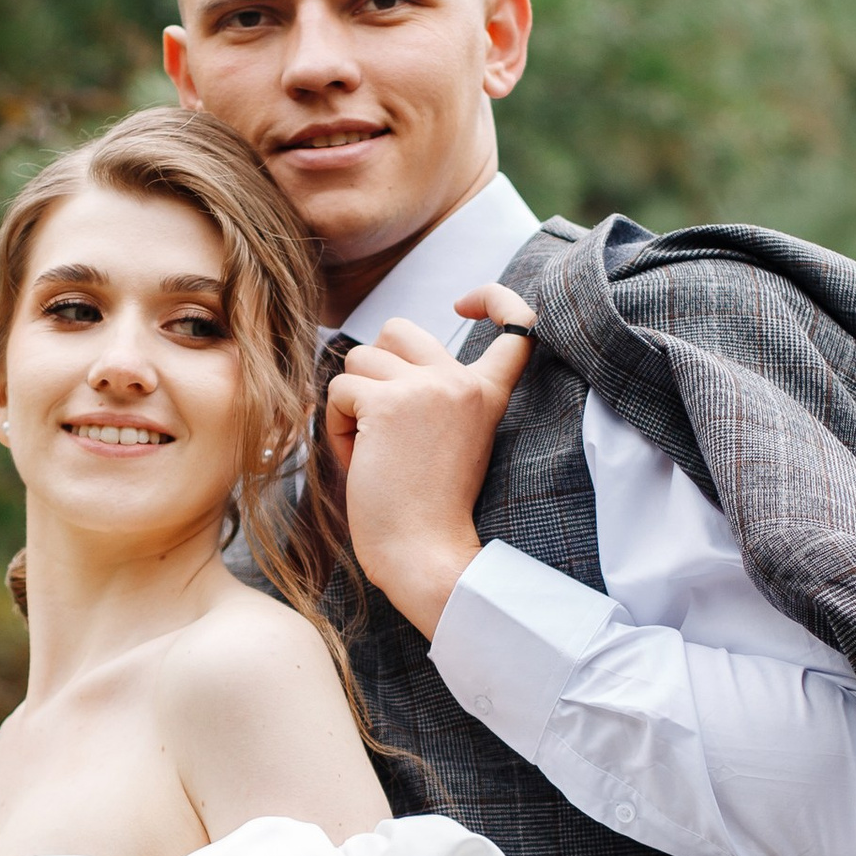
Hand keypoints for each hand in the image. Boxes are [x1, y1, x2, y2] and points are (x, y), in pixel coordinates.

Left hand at [322, 285, 532, 636]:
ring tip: (368, 450)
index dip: (494, 299)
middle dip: (375, 366)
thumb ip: (430, 396)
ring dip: (351, 403)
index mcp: (487, 395)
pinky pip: (339, 391)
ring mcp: (426, 388)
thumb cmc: (428, 513)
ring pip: (359, 359)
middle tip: (379, 419)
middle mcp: (461, 382)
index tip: (464, 302)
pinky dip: (336, 427)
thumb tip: (375, 354)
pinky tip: (357, 460)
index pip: (518, 325)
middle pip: (400, 329)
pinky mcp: (387, 403)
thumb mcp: (448, 441)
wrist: (425, 555)